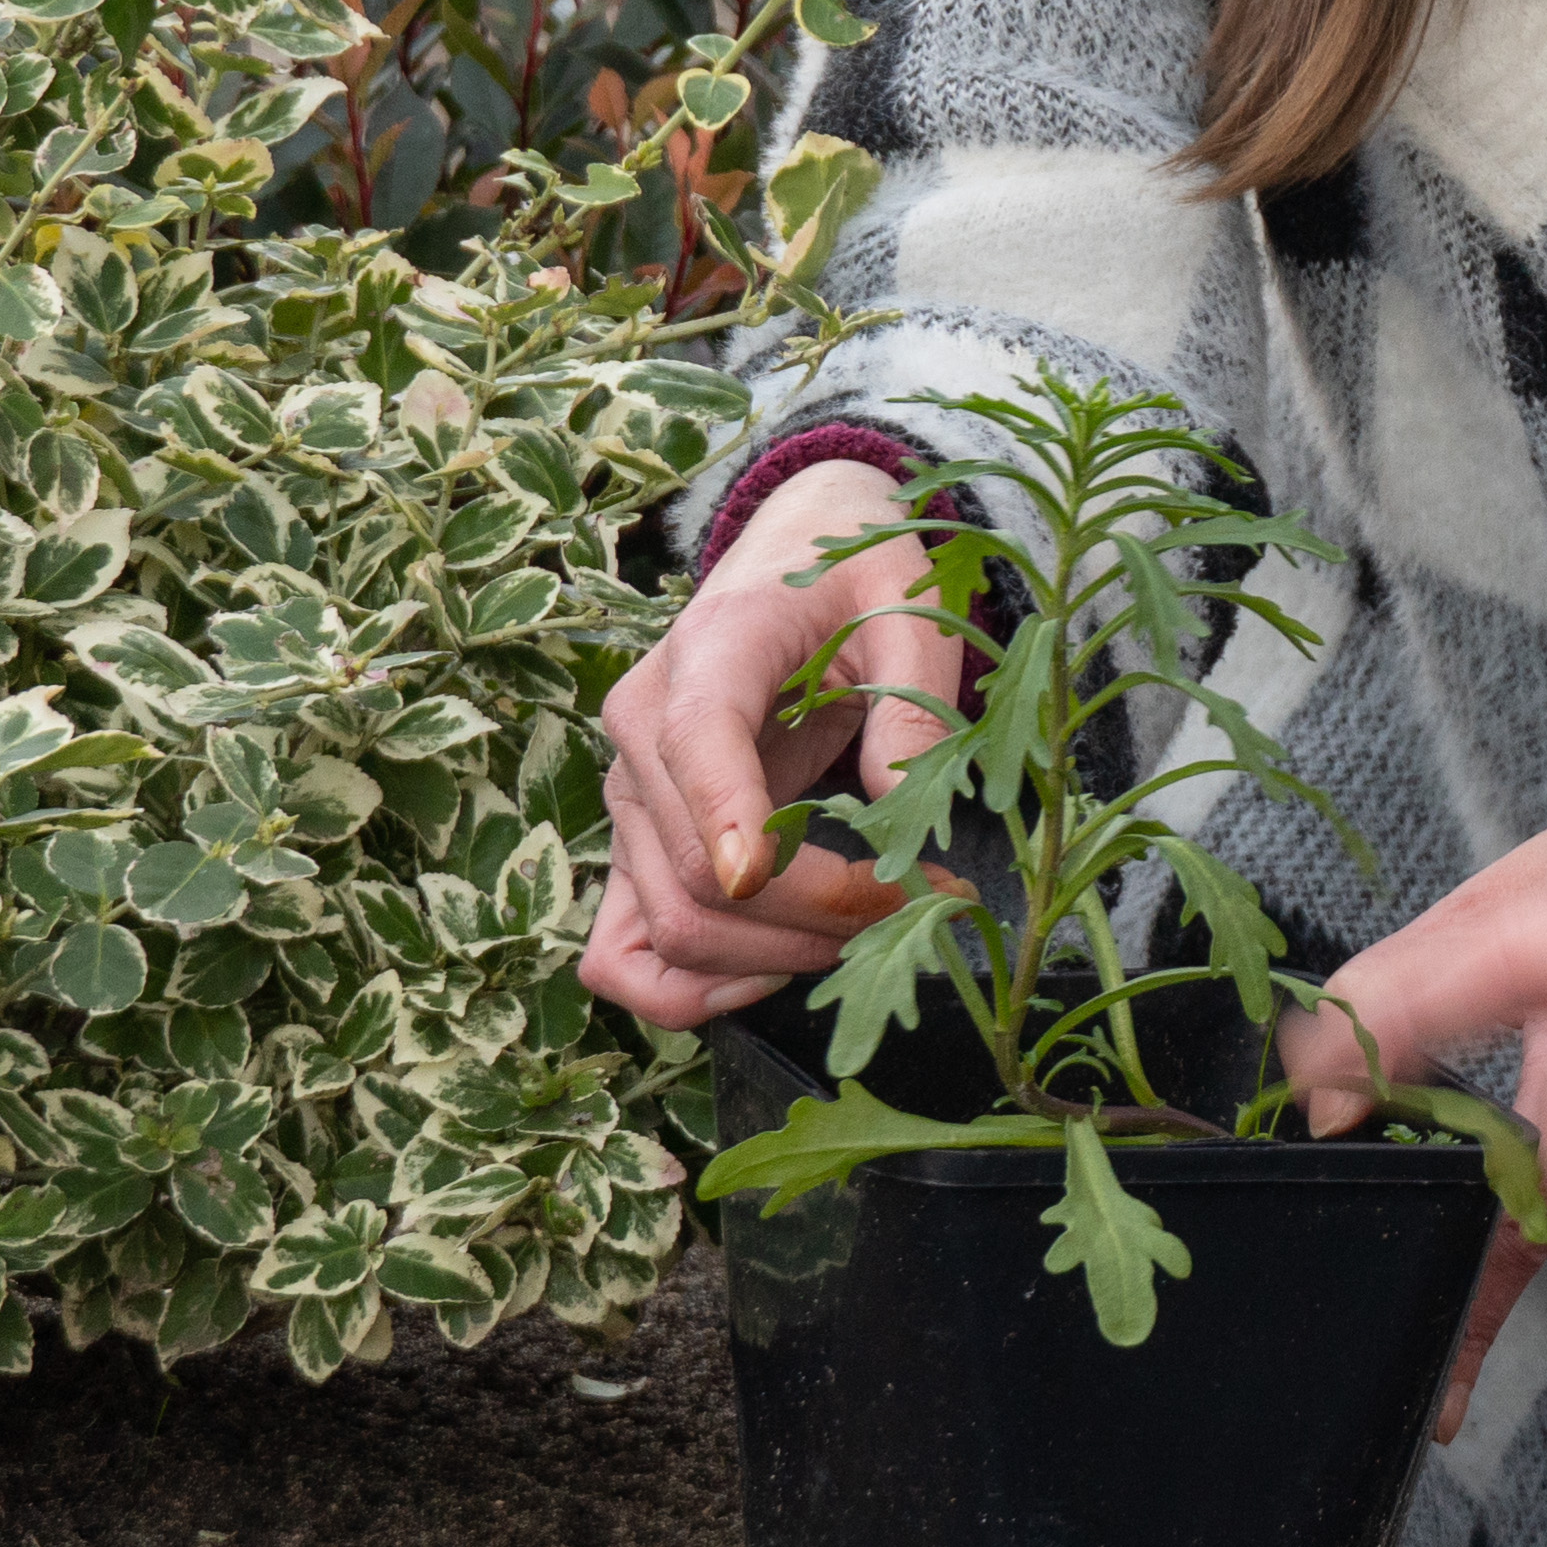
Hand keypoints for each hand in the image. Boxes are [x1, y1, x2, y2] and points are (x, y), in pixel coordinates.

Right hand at [578, 456, 951, 1030]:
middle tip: (924, 906)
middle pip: (696, 869)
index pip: (694, 740)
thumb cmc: (854, 580)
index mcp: (713, 651)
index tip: (763, 875)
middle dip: (816, 914)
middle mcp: (641, 730)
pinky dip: (686, 989)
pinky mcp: (635, 844)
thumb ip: (914, 698)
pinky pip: (622, 953)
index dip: (724, 814)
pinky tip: (774, 974)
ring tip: (874, 935)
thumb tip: (902, 805)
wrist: (788, 557)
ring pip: (667, 926)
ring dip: (772, 961)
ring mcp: (628, 796)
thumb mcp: (912, 605)